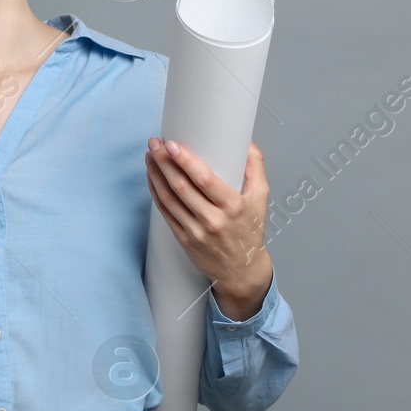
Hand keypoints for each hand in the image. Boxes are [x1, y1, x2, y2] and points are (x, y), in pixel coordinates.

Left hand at [146, 137, 273, 320]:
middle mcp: (213, 220)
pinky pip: (165, 212)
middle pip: (182, 187)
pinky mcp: (184, 239)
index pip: (205, 179)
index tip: (172, 144)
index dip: (185, 160)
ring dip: (156, 175)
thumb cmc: (250, 230)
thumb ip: (255, 166)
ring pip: (169, 198)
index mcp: (233, 206)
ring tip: (150, 156)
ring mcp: (196, 231)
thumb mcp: (260, 197)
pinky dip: (155, 193)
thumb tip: (245, 139)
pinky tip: (152, 178)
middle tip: (155, 143)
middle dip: (164, 162)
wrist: (242, 270)